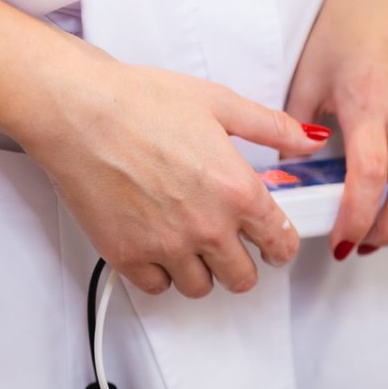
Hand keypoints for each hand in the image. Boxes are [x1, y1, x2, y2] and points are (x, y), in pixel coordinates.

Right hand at [24, 54, 329, 295]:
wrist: (78, 110)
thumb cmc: (142, 101)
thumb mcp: (221, 104)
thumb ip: (273, 128)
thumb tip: (309, 140)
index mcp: (239, 192)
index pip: (279, 243)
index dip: (280, 247)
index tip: (273, 246)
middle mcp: (208, 227)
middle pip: (242, 277)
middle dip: (242, 263)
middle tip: (231, 247)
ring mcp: (167, 246)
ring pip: (200, 287)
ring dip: (201, 271)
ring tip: (192, 246)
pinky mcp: (126, 255)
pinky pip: (157, 287)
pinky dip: (161, 274)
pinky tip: (159, 249)